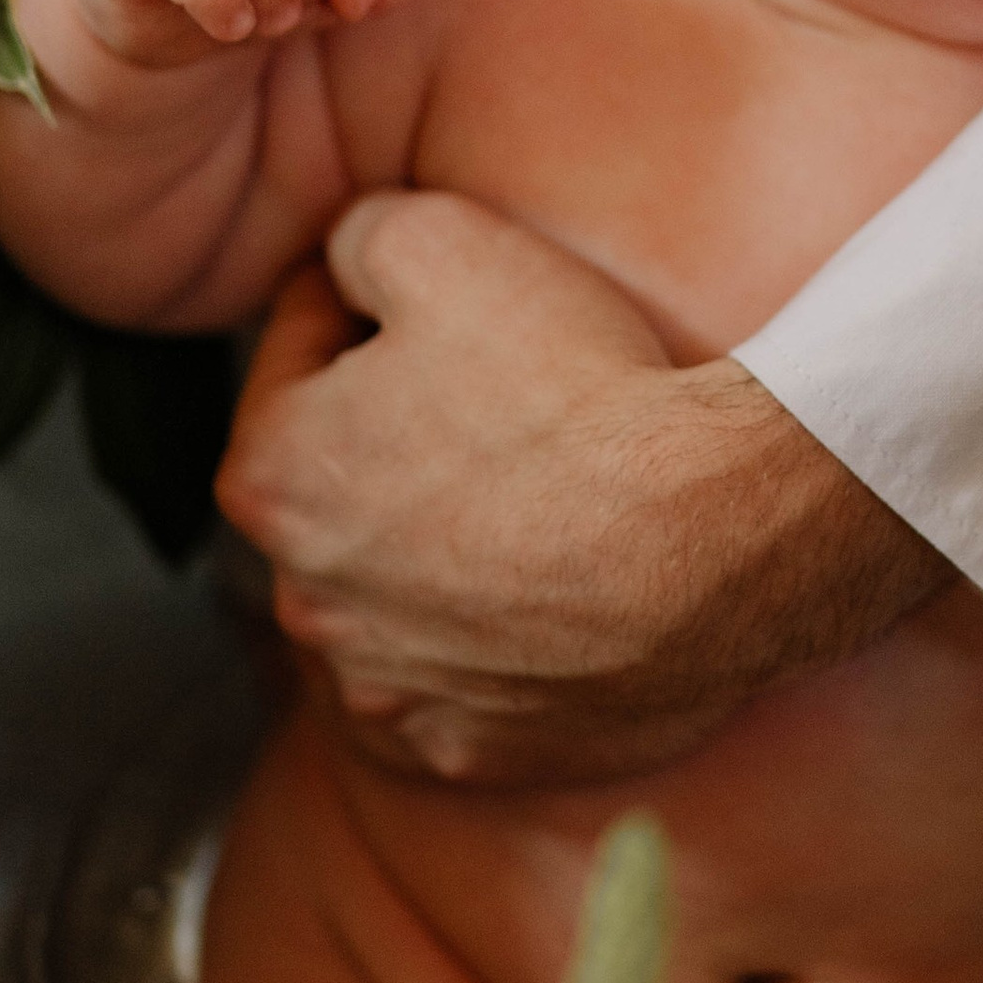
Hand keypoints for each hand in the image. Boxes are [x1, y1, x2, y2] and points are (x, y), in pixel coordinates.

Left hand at [216, 191, 945, 783]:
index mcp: (272, 474)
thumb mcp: (442, 238)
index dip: (369, 306)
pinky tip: (551, 592)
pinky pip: (461, 684)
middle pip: (339, 483)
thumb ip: (357, 234)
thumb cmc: (574, 389)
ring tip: (533, 496)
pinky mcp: (472, 748)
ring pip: (392, 592)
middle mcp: (307, 599)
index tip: (442, 300)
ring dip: (436, 548)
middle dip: (391, 437)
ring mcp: (388, 687)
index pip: (295, 354)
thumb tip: (345, 257)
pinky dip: (492, 643)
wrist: (710, 535)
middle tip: (497, 394)